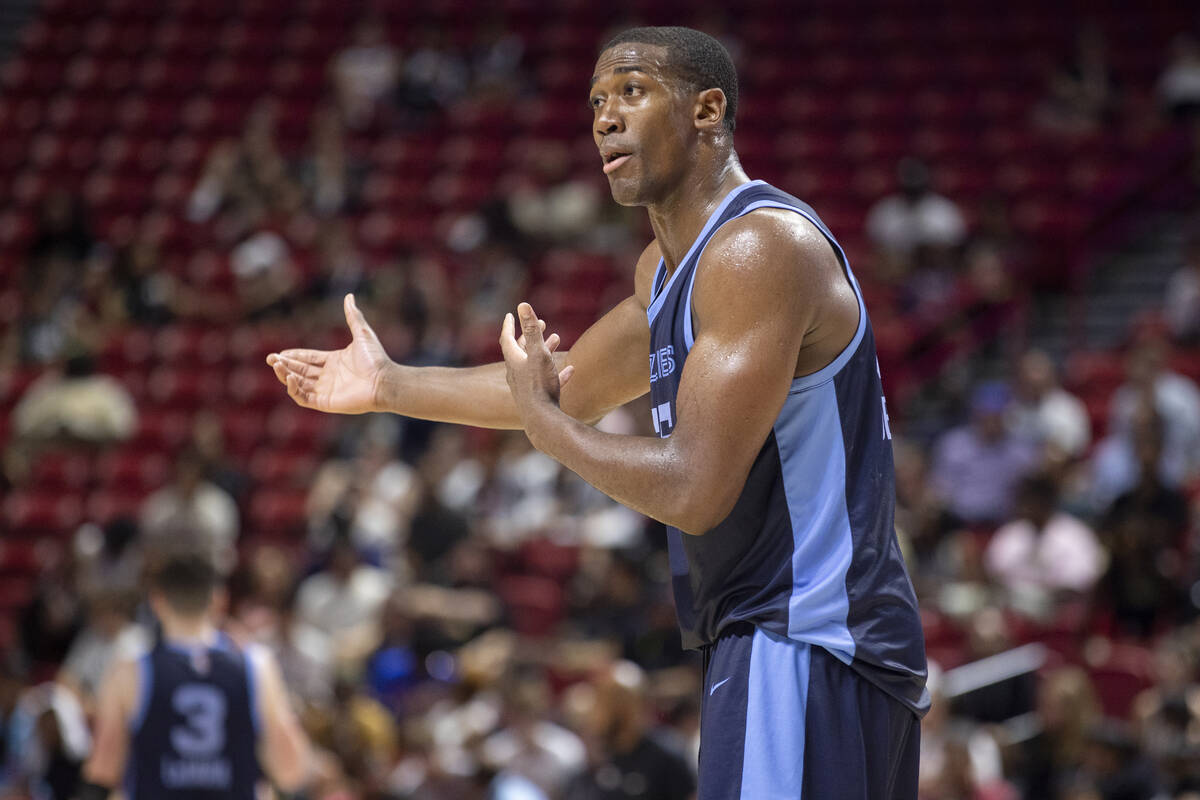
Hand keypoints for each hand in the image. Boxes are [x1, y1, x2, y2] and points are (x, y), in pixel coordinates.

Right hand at [266, 294, 390, 413]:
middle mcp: (328, 376)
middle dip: (284, 365)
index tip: (280, 353)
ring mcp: (326, 390)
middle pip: (300, 371)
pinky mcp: (326, 403)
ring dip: (285, 375)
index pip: (308, 359)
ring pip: (298, 384)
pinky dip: (294, 389)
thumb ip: (353, 316)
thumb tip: (349, 296)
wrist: (384, 380)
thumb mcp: (362, 333)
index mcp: (334, 361)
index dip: (294, 356)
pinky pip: (304, 398)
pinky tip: (290, 377)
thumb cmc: (376, 359)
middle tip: (270, 359)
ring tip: (276, 365)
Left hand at [499, 302, 573, 421]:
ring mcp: (527, 386)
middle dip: (531, 336)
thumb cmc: (539, 385)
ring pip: (535, 364)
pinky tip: (570, 370)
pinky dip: (557, 373)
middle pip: (522, 350)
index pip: (507, 338)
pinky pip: (548, 381)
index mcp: (514, 361)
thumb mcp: (538, 353)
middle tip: (542, 324)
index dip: (510, 325)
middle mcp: (517, 373)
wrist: (542, 419)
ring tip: (557, 339)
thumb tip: (522, 305)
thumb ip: (532, 330)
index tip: (511, 315)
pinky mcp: (538, 398)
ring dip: (545, 351)